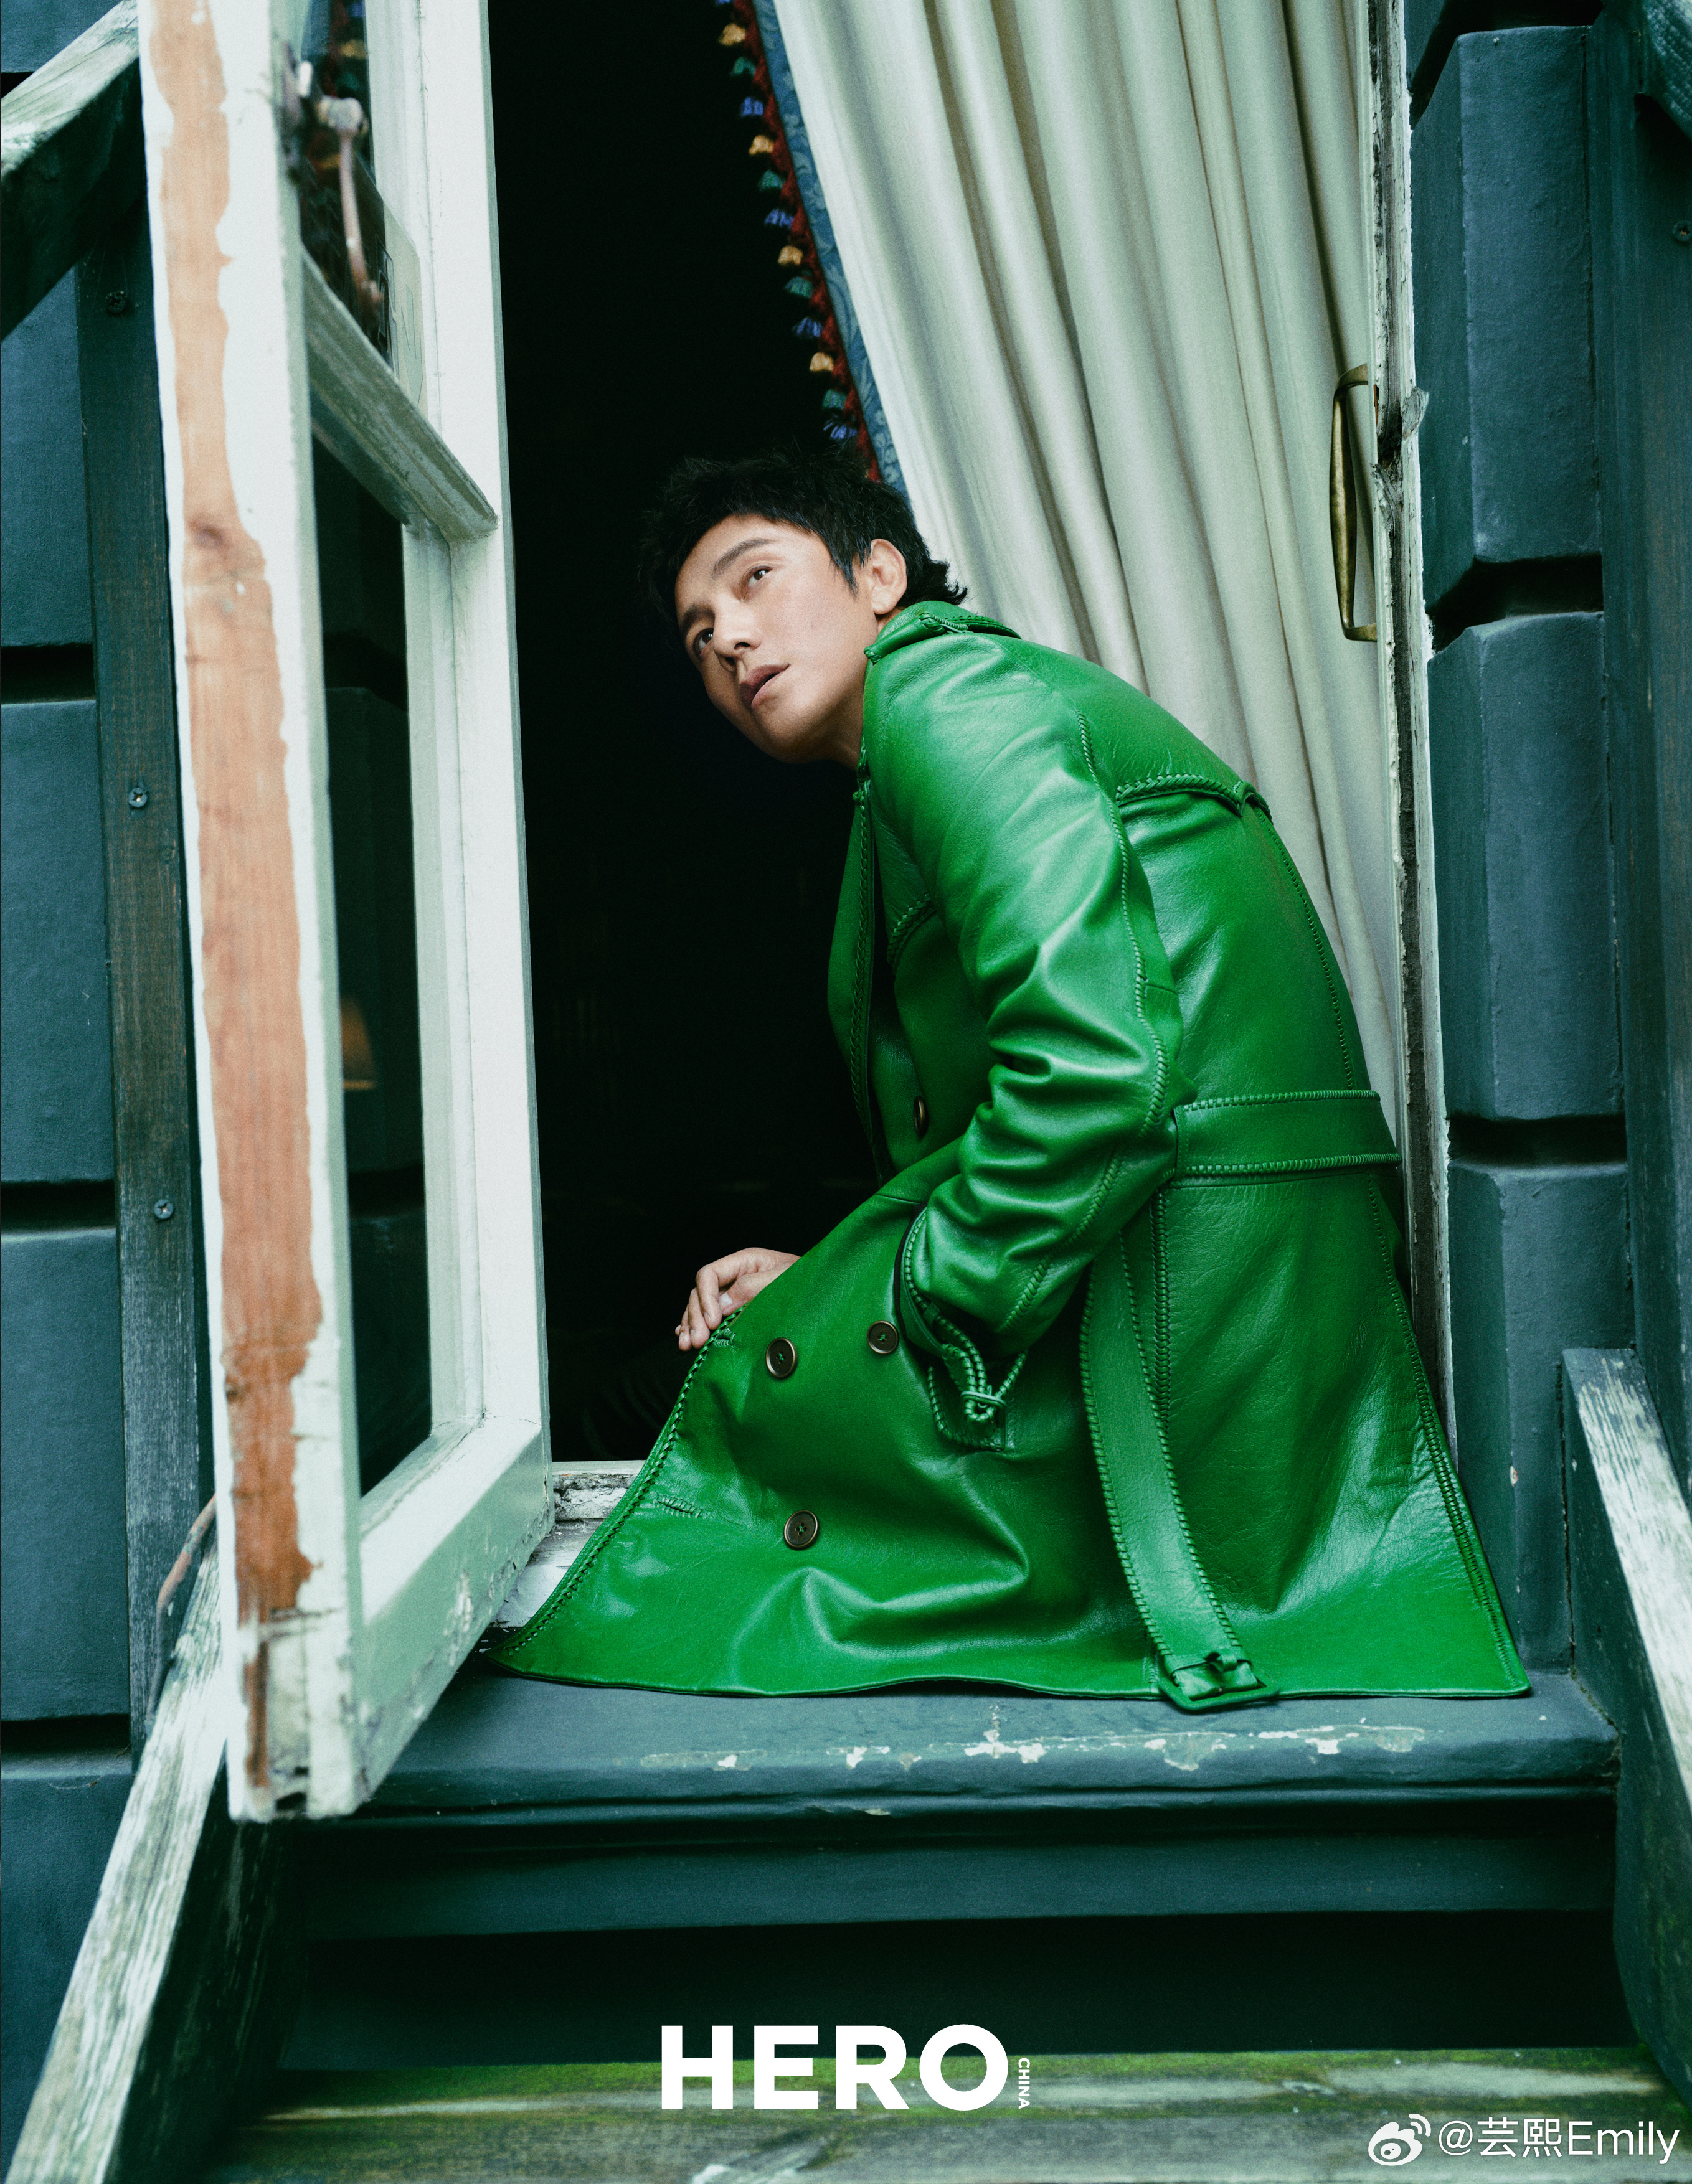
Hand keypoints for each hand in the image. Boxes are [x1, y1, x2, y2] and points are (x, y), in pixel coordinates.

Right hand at [676, 1247, 798, 1350]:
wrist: (824, 1291)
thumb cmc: (807, 1280)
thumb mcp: (782, 1279)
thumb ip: (752, 1287)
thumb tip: (722, 1304)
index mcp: (745, 1261)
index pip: (710, 1275)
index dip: (706, 1298)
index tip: (712, 1322)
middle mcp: (735, 1275)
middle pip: (700, 1292)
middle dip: (695, 1317)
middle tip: (697, 1341)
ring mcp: (733, 1293)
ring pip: (700, 1306)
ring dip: (690, 1324)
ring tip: (687, 1345)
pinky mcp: (736, 1310)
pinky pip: (707, 1316)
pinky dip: (694, 1325)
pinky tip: (685, 1336)